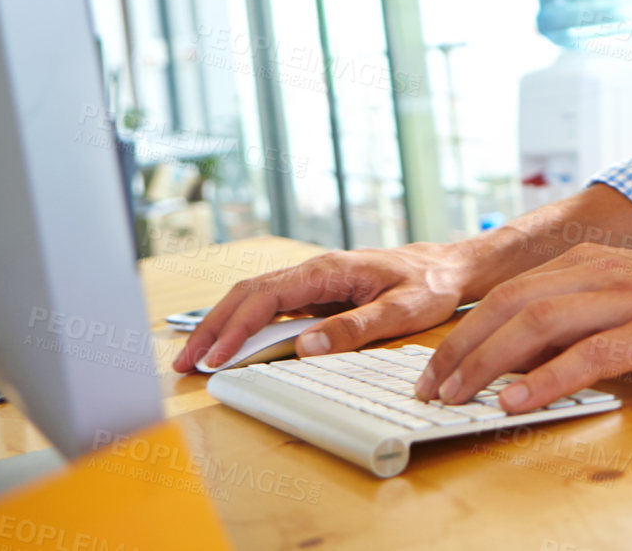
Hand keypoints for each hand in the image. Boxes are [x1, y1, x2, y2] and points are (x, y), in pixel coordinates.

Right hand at [172, 244, 470, 371]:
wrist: (446, 268)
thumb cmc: (427, 284)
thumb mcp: (401, 310)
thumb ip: (355, 328)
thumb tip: (306, 348)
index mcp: (328, 270)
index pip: (267, 297)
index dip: (236, 327)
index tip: (216, 357)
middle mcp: (313, 271)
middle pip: (247, 294)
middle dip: (212, 327)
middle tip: (185, 363)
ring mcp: (312, 282)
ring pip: (253, 298)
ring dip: (221, 326)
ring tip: (195, 358)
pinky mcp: (316, 295)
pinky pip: (270, 308)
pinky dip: (243, 325)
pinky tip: (229, 346)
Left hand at [412, 243, 631, 410]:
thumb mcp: (616, 295)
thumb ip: (568, 317)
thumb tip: (510, 358)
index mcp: (583, 262)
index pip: (506, 293)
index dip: (463, 331)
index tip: (435, 367)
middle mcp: (597, 273)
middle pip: (510, 305)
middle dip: (462, 347)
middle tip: (434, 387)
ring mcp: (623, 300)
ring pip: (538, 325)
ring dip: (490, 363)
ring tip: (462, 396)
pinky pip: (586, 356)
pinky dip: (545, 380)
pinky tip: (518, 401)